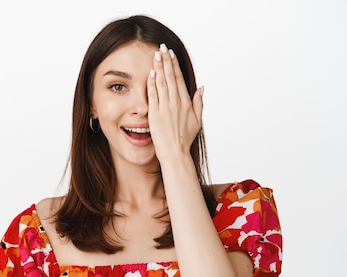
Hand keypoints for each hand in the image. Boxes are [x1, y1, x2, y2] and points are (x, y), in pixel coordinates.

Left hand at [147, 43, 202, 162]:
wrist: (175, 153)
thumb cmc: (185, 138)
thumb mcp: (197, 120)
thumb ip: (199, 102)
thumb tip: (201, 88)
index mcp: (186, 102)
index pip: (179, 78)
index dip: (175, 65)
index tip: (171, 54)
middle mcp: (176, 103)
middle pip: (171, 77)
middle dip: (166, 61)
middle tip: (162, 47)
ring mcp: (165, 108)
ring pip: (162, 83)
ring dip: (159, 68)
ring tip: (156, 55)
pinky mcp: (155, 115)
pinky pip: (153, 96)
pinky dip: (152, 84)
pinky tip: (151, 73)